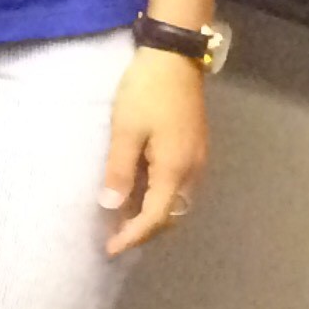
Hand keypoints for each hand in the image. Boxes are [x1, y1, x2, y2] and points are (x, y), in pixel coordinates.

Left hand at [100, 47, 209, 254]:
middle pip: (172, 215)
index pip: (155, 217)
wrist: (174, 59)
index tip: (110, 249)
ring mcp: (198, 159)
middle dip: (145, 231)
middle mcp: (193, 170)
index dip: (133, 236)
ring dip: (154, 215)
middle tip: (115, 238)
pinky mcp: (195, 147)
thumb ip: (120, 170)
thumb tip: (112, 206)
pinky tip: (141, 193)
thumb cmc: (146, 92)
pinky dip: (160, 198)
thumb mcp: (125, 130)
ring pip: (178, 201)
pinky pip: (179, 186)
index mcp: (176, 170)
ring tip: (124, 221)